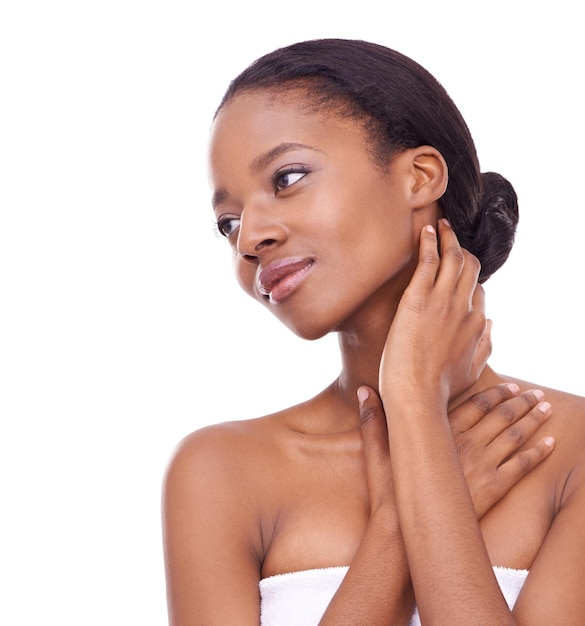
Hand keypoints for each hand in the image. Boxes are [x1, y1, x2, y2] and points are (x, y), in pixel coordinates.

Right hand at [358, 383, 554, 519]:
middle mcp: (465, 443)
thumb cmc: (389, 492)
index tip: (510, 386)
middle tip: (535, 392)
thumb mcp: (375, 452)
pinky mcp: (493, 488)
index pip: (475, 405)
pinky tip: (550, 444)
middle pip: (500, 416)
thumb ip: (372, 420)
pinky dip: (538, 453)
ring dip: (533, 420)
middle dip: (521, 402)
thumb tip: (363, 392)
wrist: (405, 534)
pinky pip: (521, 466)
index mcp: (441, 431)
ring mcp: (481, 465)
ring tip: (546, 407)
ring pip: (514, 436)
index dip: (494, 393)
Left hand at [380, 220, 489, 406]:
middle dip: (462, 249)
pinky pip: (428, 260)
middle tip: (451, 236)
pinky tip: (426, 230)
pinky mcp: (418, 298)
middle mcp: (464, 307)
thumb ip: (486, 347)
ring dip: (449, 237)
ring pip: (453, 257)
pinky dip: (430, 241)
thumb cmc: (439, 388)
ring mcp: (442, 301)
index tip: (457, 269)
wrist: (417, 395)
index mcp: (477, 324)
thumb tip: (491, 325)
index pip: (477, 289)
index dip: (468, 277)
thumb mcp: (472, 371)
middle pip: (470, 267)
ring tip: (442, 224)